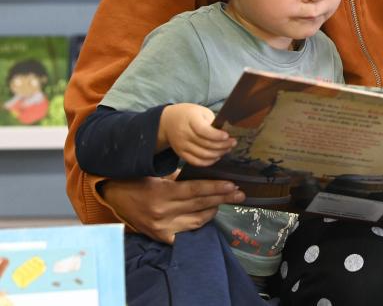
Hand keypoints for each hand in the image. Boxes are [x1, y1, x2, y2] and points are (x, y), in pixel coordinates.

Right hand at [101, 174, 245, 243]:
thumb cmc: (137, 180)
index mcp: (162, 193)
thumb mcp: (157, 173)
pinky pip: (186, 232)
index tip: (233, 185)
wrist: (112, 197)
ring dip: (213, 210)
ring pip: (197, 220)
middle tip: (239, 193)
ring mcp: (162, 227)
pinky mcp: (160, 237)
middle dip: (223, 198)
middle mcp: (163, 213)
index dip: (216, 187)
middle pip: (200, 205)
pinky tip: (208, 214)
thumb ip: (179, 177)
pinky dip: (198, 223)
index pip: (196, 191)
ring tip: (225, 200)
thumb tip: (206, 175)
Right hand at [158, 103, 234, 166]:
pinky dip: (208, 162)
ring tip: (227, 149)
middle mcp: (184, 134)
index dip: (216, 135)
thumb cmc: (189, 114)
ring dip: (217, 154)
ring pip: (202, 154)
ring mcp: (181, 145)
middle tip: (233, 143)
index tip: (227, 136)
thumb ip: (211, 121)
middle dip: (222, 145)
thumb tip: (225, 133)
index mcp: (190, 120)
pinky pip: (195, 161)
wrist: (168, 121)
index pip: (203, 130)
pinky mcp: (181, 153)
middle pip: (205, 144)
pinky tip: (217, 157)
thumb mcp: (201, 111)